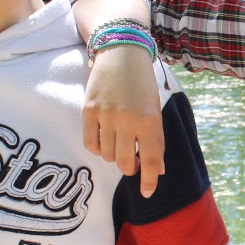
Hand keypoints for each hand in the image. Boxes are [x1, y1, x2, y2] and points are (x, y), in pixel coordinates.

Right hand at [82, 44, 164, 197]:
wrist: (121, 52)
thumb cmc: (143, 83)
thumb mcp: (156, 110)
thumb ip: (155, 140)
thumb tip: (156, 170)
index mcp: (149, 120)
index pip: (149, 159)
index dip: (148, 179)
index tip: (147, 192)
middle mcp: (127, 120)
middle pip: (124, 162)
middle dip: (129, 167)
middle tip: (131, 161)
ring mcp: (106, 115)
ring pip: (106, 155)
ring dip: (113, 155)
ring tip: (118, 142)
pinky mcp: (88, 110)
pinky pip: (90, 143)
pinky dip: (97, 148)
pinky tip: (104, 139)